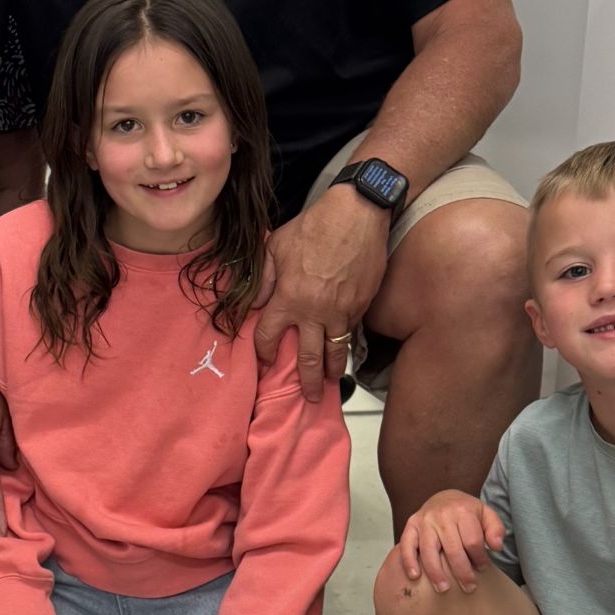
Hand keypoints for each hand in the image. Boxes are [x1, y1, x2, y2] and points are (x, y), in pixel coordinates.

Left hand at [253, 188, 387, 400]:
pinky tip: (345, 351)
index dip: (263, 352)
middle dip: (307, 382)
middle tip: (307, 398)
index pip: (268, 337)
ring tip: (331, 383)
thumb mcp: (276, 246)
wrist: (356, 216)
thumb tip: (253, 302)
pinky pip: (352, 332)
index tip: (264, 361)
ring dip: (333, 371)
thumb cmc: (313, 227)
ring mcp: (341, 312)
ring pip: (336, 351)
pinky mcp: (361, 306)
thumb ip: (263, 278)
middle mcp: (314, 312)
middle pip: (309, 359)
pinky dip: (348, 344)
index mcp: (288, 298)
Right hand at [395, 489, 503, 593]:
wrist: (444, 497)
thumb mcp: (486, 514)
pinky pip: (406, 545)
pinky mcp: (411, 525)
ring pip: (429, 550)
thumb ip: (495, 529)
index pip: (472, 541)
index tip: (482, 568)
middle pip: (452, 549)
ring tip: (443, 588)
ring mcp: (424, 520)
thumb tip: (496, 547)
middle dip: (462, 572)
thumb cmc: (466, 511)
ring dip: (436, 572)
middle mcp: (441, 515)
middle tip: (469, 587)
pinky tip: (415, 576)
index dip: (479, 558)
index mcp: (462, 511)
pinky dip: (409, 561)